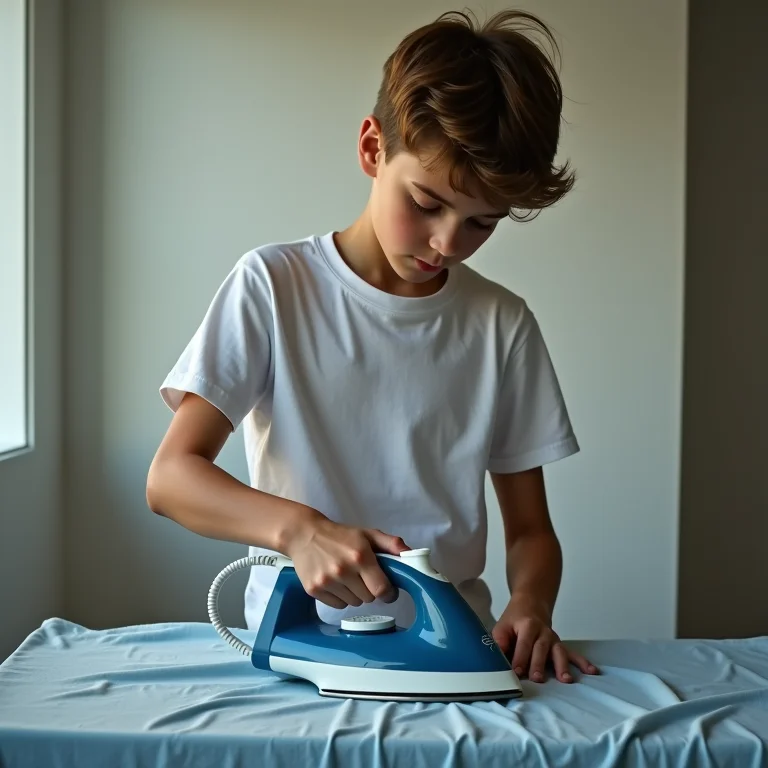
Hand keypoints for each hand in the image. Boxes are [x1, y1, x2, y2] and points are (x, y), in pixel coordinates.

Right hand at [282, 509, 408, 608]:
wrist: (304, 534)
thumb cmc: (339, 535)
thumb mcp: (367, 534)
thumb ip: (391, 544)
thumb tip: (412, 554)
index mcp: (360, 556)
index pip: (382, 589)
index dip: (388, 592)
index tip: (387, 589)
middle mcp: (343, 570)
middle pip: (368, 598)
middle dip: (370, 590)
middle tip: (362, 576)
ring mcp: (327, 581)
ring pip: (353, 603)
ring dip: (355, 594)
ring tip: (347, 577)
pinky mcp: (314, 590)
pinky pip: (337, 605)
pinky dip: (340, 597)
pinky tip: (335, 582)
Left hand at [492, 594, 597, 683]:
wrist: (530, 604)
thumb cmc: (514, 621)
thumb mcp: (502, 627)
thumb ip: (498, 643)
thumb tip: (495, 660)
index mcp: (527, 626)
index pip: (523, 642)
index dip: (520, 657)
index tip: (516, 671)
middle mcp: (543, 632)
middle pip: (541, 648)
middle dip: (539, 664)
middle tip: (537, 679)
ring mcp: (554, 639)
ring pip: (559, 652)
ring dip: (562, 666)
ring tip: (566, 680)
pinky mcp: (560, 646)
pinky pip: (573, 654)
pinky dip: (583, 663)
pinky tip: (592, 672)